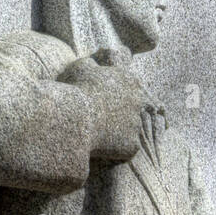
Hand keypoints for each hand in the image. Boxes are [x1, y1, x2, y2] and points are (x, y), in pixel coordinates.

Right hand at [58, 48, 152, 162]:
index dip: (115, 95)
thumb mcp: (81, 67)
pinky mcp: (132, 145)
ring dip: (116, 132)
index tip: (104, 100)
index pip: (130, 88)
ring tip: (96, 134)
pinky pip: (124, 149)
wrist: (76, 118)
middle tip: (101, 119)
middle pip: (132, 109)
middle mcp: (139, 101)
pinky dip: (114, 150)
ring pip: (128, 130)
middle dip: (119, 114)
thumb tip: (92, 65)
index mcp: (129, 80)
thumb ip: (91, 64)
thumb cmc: (77, 90)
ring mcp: (137, 124)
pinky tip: (98, 147)